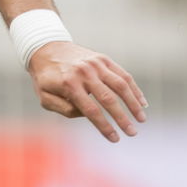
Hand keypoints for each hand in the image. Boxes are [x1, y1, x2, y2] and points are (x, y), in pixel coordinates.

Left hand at [28, 41, 147, 141]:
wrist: (45, 48)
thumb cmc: (46, 78)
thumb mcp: (44, 97)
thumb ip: (64, 109)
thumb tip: (87, 115)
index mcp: (68, 84)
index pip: (91, 110)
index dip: (104, 126)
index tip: (115, 138)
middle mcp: (84, 73)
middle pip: (108, 99)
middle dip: (122, 118)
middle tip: (132, 133)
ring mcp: (95, 64)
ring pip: (120, 85)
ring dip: (133, 104)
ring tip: (141, 120)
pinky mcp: (103, 59)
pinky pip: (123, 75)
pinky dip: (134, 89)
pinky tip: (142, 103)